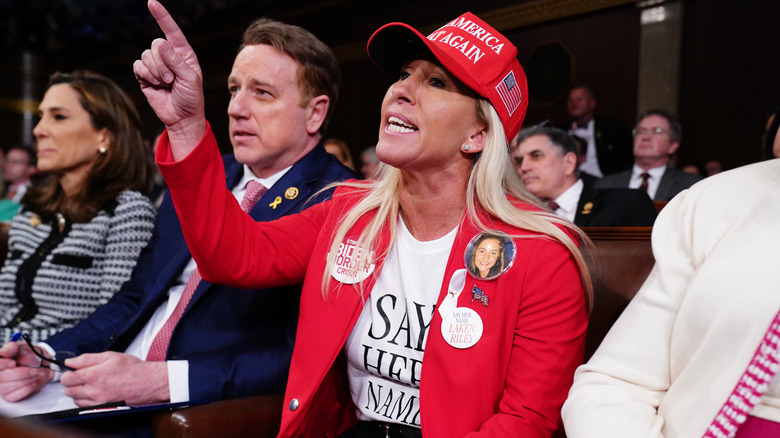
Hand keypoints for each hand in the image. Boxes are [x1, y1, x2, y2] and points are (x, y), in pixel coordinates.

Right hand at [0, 342, 53, 401]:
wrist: (42, 365)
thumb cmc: (29, 355)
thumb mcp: (21, 347)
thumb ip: (12, 348)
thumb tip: (5, 352)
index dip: (2, 365)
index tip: (13, 363)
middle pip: (1, 377)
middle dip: (20, 374)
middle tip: (33, 370)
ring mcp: (2, 387)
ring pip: (7, 388)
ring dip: (26, 380)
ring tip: (36, 374)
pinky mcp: (10, 396)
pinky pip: (15, 396)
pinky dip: (27, 388)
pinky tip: (34, 381)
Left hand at [60, 352, 168, 406]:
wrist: (148, 382)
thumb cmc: (133, 369)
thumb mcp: (110, 356)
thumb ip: (87, 358)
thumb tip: (70, 361)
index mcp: (93, 375)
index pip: (67, 378)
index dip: (68, 373)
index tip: (73, 370)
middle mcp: (93, 390)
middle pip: (68, 390)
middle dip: (72, 382)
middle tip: (83, 376)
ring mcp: (97, 401)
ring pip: (75, 399)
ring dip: (78, 392)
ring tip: (90, 384)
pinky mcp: (102, 407)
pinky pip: (84, 406)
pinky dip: (85, 400)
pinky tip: (94, 392)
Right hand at [133, 0, 206, 156]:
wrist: (182, 118)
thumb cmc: (192, 99)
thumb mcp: (190, 79)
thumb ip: (177, 61)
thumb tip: (161, 44)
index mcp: (184, 53)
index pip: (172, 31)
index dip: (162, 16)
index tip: (152, 2)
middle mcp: (169, 56)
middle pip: (156, 45)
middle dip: (163, 64)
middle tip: (172, 80)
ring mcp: (156, 65)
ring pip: (146, 56)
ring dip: (156, 72)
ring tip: (166, 84)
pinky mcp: (144, 75)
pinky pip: (138, 66)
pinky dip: (145, 76)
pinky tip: (154, 85)